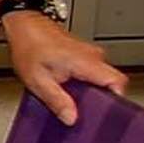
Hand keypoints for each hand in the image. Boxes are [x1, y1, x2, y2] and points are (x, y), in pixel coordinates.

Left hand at [3, 11, 126, 125]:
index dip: (116, 100)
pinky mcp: (85, 54)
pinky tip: (69, 88)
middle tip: (83, 108)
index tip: (105, 111)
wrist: (24, 24)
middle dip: (100, 99)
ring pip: (101, 79)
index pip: (118, 82)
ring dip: (90, 90)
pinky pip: (93, 73)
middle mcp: (94, 56)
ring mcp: (91, 54)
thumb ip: (56, 100)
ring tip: (72, 97)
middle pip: (111, 84)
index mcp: (87, 62)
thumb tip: (71, 118)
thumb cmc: (29, 46)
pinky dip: (84, 82)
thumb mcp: (38, 80)